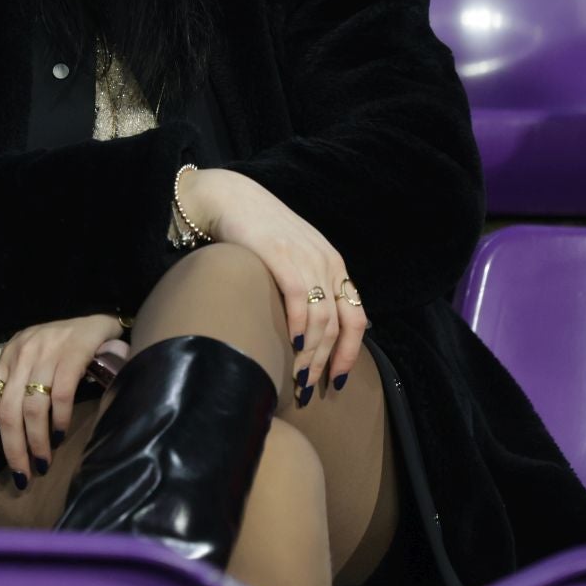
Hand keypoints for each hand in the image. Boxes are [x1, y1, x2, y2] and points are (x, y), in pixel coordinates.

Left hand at [0, 314, 121, 483]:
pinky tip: (61, 436)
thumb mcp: (32, 363)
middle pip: (7, 412)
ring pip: (32, 408)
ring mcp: (46, 353)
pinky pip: (60, 395)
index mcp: (6, 360)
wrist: (95, 321)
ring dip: (37, 442)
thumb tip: (12, 439)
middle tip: (21, 476)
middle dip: (12, 450)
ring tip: (43, 463)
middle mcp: (21, 356)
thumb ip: (19, 390)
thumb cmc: (61, 348)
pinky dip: (59, 420)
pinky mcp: (73, 353)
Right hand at [185, 168, 366, 402]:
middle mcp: (326, 262)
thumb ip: (308, 282)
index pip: (357, 318)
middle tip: (310, 389)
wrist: (228, 197)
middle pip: (339, 325)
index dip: (350, 353)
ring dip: (311, 355)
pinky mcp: (281, 256)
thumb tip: (313, 327)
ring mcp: (305, 258)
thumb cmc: (255, 230)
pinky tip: (292, 345)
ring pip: (321, 319)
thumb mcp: (292, 255)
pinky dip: (299, 327)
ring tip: (297, 378)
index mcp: (333, 264)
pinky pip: (299, 300)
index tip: (336, 381)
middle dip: (327, 362)